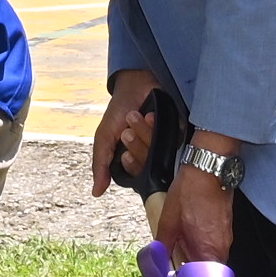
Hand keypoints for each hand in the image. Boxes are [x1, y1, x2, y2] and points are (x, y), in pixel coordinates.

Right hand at [88, 70, 164, 197]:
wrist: (135, 83)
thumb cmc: (119, 110)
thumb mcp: (105, 137)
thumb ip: (101, 165)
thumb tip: (96, 193)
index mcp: (136, 159)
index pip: (137, 174)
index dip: (132, 163)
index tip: (124, 153)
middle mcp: (152, 154)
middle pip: (150, 164)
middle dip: (138, 144)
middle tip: (129, 130)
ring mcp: (166, 143)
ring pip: (161, 152)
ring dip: (146, 133)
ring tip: (140, 117)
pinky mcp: (178, 130)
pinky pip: (175, 138)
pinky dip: (160, 126)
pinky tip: (152, 115)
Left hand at [152, 154, 237, 270]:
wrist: (208, 169)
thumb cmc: (190, 193)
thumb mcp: (168, 222)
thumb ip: (163, 246)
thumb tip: (157, 263)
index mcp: (207, 251)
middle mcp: (221, 249)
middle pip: (207, 272)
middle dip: (191, 273)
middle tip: (174, 269)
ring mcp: (226, 239)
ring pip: (211, 259)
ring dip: (196, 259)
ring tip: (180, 251)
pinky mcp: (226, 229)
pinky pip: (214, 246)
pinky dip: (202, 246)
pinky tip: (189, 237)